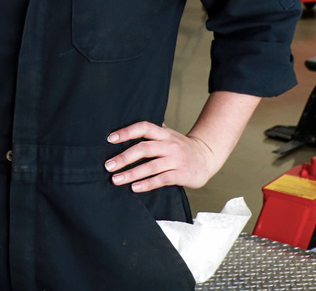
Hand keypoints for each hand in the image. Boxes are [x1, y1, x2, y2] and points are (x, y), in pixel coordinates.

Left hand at [104, 121, 219, 191]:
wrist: (206, 157)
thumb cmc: (180, 146)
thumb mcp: (167, 135)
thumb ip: (151, 132)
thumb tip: (125, 127)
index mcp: (163, 133)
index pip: (143, 128)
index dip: (126, 132)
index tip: (110, 139)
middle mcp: (169, 145)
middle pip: (144, 148)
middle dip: (124, 157)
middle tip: (108, 165)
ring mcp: (176, 160)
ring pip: (150, 166)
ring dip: (131, 173)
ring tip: (116, 179)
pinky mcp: (181, 175)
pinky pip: (162, 179)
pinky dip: (147, 184)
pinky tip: (134, 188)